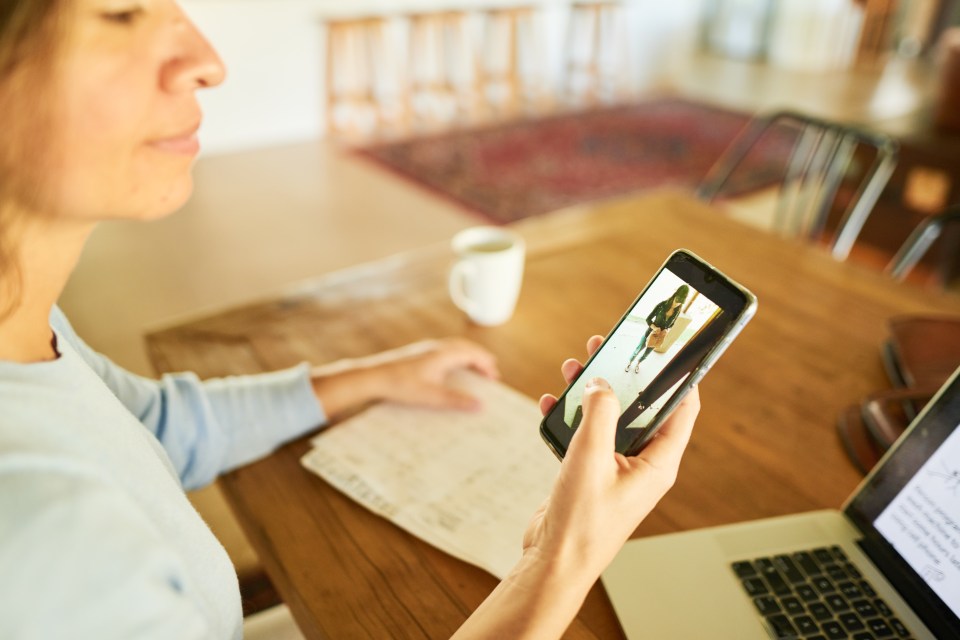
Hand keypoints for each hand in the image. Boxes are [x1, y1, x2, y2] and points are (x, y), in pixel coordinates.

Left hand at [310, 338, 498, 418]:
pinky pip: (443, 351)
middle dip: (479, 358)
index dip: (486, 364)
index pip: (472, 354)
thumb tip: (480, 406)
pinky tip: (450, 369)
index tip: (494, 377)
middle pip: (465, 347)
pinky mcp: (417, 354)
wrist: (373, 377)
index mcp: (443, 353)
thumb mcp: (432, 397)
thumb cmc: (401, 385)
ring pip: (454, 348)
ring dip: (467, 356)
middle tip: (490, 371)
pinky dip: (455, 357)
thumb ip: (457, 401)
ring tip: (474, 369)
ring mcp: (425, 349)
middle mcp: (436, 347)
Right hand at [531, 335, 698, 578]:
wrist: (554, 561)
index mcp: (658, 463)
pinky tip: (552, 404)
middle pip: (641, 408)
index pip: (682, 409)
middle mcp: (642, 465)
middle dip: (624, 376)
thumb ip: (599, 414)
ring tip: (574, 368)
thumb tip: (600, 385)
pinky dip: (571, 418)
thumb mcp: (591, 458)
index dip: (679, 376)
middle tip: (608, 349)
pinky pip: (587, 436)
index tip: (668, 349)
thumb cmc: (582, 522)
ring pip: (610, 419)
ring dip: (592, 393)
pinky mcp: (592, 474)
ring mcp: (616, 469)